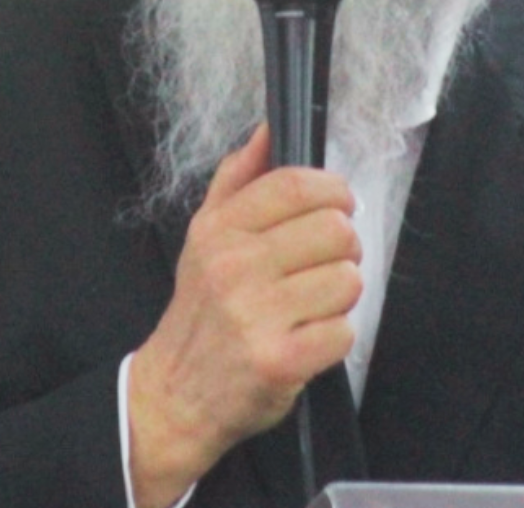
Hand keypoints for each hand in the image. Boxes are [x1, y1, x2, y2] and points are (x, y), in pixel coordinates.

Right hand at [126, 124, 359, 506]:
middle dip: (343, 248)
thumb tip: (268, 130)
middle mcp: (234, 266)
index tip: (338, 206)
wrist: (177, 392)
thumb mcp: (204, 237)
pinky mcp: (279, 361)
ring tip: (311, 306)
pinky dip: (334, 338)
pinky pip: (343, 332)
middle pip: (334, 230)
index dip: (332, 191)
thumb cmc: (201, 311)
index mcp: (219, 229)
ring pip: (346, 281)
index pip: (295, 186)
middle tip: (323, 265)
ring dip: (340, 296)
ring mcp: (256, 314)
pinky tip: (307, 339)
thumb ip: (237, 179)